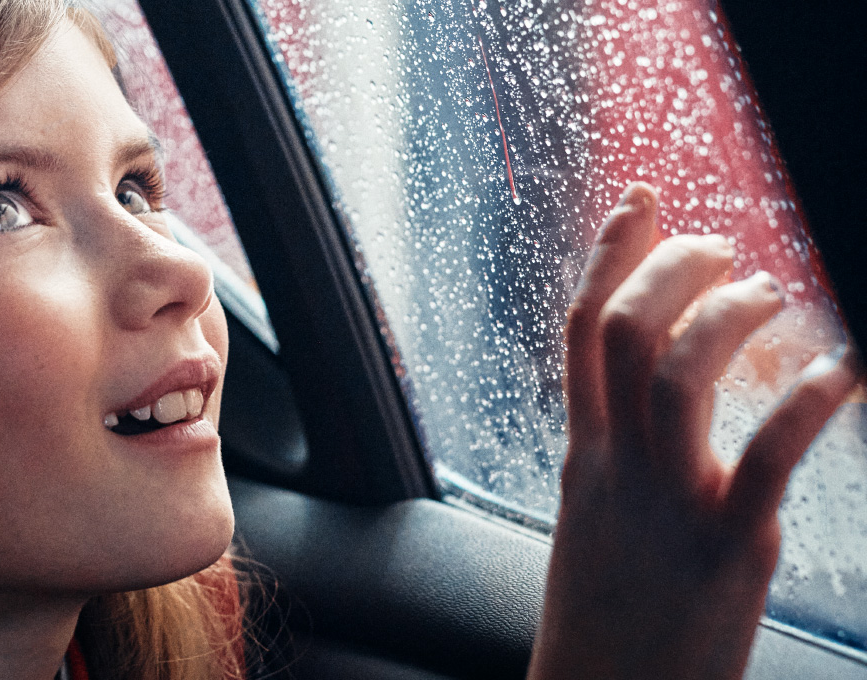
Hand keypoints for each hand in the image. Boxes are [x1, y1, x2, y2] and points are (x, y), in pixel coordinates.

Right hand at [526, 182, 861, 679]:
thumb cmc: (607, 628)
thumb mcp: (595, 530)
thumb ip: (618, 468)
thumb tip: (641, 422)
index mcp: (586, 462)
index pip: (582, 335)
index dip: (607, 257)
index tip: (640, 200)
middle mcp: (617, 469)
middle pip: (623, 333)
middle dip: (670, 267)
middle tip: (719, 249)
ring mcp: (668, 504)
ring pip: (677, 375)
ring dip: (727, 317)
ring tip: (769, 296)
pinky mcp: (725, 547)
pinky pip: (765, 458)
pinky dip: (806, 402)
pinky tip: (843, 371)